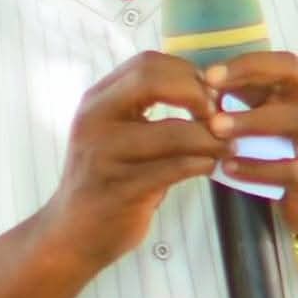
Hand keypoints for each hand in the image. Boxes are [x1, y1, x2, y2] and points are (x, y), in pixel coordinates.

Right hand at [41, 51, 226, 271]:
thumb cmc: (106, 179)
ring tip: (226, 146)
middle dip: (196, 94)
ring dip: (209, 138)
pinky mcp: (121, 189)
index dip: (185, 72)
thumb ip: (146, 108)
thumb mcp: (116, 133)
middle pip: (154, 81)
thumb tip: (206, 91)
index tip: (207, 94)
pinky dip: (202, 163)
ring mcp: (106, 155)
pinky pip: (175, 168)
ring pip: (173, 131)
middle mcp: (95, 120)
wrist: (71, 234)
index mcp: (97, 101)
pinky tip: (211, 166)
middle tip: (218, 116)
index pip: (147, 63)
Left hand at [203, 52, 297, 264]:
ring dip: (252, 120)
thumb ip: (249, 105)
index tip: (209, 73)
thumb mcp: (277, 124)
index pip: (282, 64)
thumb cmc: (295, 156)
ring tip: (216, 128)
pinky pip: (288, 169)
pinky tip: (227, 167)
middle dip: (248, 76)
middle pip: (292, 78)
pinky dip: (255, 167)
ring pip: (295, 120)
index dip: (247, 63)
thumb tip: (204, 90)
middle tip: (209, 87)